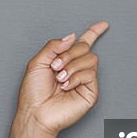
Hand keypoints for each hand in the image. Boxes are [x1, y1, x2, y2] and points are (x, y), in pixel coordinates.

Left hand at [18, 21, 108, 136]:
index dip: (94, 32)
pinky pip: (90, 74)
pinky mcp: (90, 91)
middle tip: (55, 67)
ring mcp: (84, 80)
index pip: (82, 43)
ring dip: (71, 66)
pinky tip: (66, 86)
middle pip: (85, 47)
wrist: (36, 113)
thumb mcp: (37, 62)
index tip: (103, 24)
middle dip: (69, 54)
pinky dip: (76, 77)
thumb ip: (54, 46)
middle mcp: (76, 68)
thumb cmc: (33, 93)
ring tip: (59, 78)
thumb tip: (73, 36)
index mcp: (64, 60)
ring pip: (90, 58)